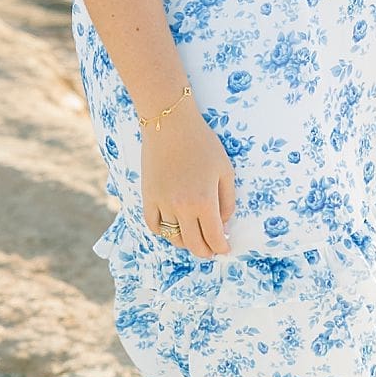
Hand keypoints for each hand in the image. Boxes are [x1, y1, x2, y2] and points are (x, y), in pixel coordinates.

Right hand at [141, 100, 235, 258]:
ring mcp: (162, 204)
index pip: (213, 237)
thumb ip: (227, 200)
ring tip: (195, 238)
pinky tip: (174, 229)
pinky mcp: (148, 197)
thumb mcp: (225, 169)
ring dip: (186, 242)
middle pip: (193, 243)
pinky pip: (154, 226)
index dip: (221, 247)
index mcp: (204, 201)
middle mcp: (182, 208)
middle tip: (212, 251)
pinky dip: (164, 232)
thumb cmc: (203, 143)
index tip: (225, 249)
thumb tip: (224, 223)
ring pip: (173, 237)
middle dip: (205, 251)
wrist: (170, 125)